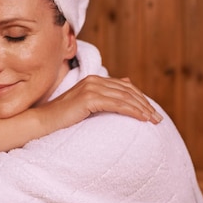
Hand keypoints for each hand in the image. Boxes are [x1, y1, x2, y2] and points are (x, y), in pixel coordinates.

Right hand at [37, 75, 161, 129]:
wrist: (43, 121)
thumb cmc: (62, 117)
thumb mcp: (85, 106)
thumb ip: (102, 97)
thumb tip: (124, 86)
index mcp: (94, 80)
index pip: (125, 87)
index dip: (141, 98)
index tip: (152, 112)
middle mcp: (94, 80)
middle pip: (128, 91)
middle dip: (145, 104)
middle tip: (158, 119)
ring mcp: (91, 88)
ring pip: (125, 97)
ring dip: (143, 109)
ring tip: (154, 121)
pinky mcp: (89, 98)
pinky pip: (117, 104)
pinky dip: (132, 111)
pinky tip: (142, 118)